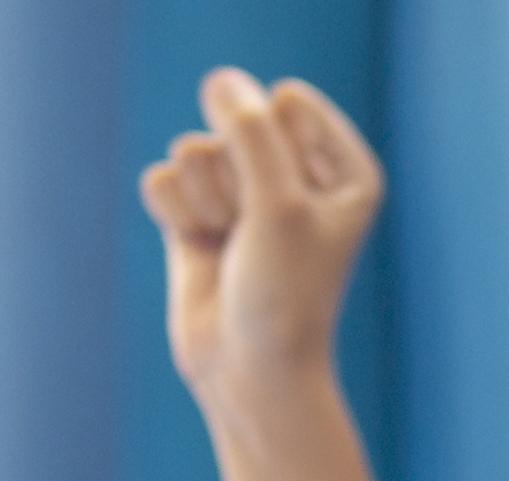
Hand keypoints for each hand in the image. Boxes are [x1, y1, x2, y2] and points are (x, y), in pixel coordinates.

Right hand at [142, 69, 380, 413]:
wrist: (250, 373)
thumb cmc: (285, 297)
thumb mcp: (280, 207)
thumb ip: (252, 132)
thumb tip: (220, 79)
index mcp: (346, 168)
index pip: (286, 102)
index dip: (278, 156)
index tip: (295, 214)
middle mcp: (297, 172)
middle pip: (235, 121)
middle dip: (235, 182)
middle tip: (258, 238)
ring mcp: (244, 190)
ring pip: (193, 149)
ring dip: (205, 203)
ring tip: (232, 247)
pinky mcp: (198, 210)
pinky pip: (162, 177)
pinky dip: (175, 215)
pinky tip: (201, 249)